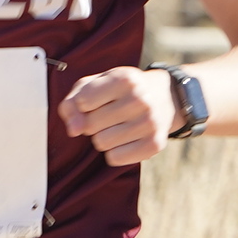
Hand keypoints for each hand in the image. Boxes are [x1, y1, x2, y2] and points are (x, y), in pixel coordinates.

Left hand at [60, 65, 174, 167]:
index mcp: (124, 78)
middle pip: (90, 125)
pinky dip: (114, 152)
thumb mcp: (95, 84)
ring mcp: (149, 123)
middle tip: (109, 114)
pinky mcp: (154, 144)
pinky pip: (115, 158)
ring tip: (118, 126)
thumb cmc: (120, 90)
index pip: (82, 102)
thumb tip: (73, 130)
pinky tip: (126, 139)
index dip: (84, 104)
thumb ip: (73, 102)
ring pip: (101, 143)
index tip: (96, 100)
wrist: (164, 97)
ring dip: (103, 137)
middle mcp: (139, 99)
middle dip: (92, 122)